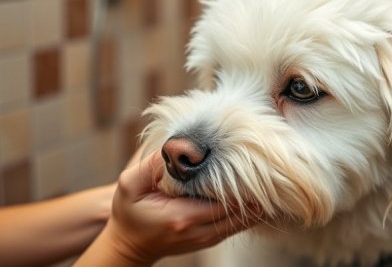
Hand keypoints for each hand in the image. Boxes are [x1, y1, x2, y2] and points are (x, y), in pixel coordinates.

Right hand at [76, 150, 254, 265]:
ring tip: (262, 175)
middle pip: (242, 210)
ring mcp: (209, 238)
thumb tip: (176, 146)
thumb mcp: (130, 184)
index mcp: (183, 216)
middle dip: (254, 188)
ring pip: (246, 219)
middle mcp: (201, 230)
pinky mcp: (212, 238)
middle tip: (261, 163)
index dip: (241, 180)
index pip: (225, 199)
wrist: (129, 244)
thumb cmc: (129, 212)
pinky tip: (253, 191)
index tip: (247, 159)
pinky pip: (240, 224)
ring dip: (255, 199)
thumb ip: (151, 164)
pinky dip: (249, 209)